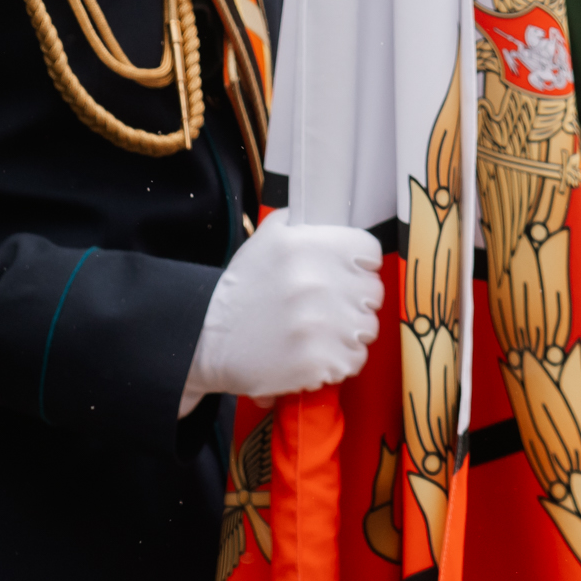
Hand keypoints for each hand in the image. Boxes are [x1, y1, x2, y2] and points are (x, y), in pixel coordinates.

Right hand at [183, 212, 382, 414]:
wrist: (208, 338)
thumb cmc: (243, 289)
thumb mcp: (266, 239)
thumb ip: (303, 224)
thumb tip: (334, 218)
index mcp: (306, 246)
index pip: (369, 251)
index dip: (361, 263)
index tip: (350, 273)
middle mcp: (316, 283)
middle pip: (372, 292)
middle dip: (356, 300)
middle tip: (333, 307)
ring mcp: (319, 326)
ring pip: (367, 329)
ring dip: (349, 332)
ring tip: (323, 332)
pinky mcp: (318, 362)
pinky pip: (354, 360)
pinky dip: (340, 360)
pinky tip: (317, 352)